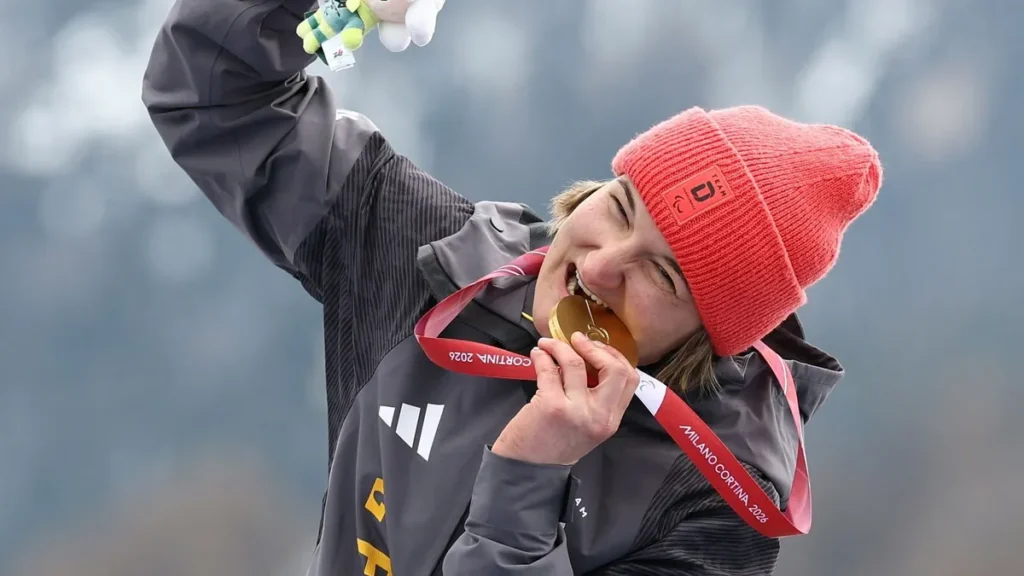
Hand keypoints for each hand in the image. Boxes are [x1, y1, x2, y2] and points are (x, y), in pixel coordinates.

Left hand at [491, 332, 639, 465]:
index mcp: (611, 420)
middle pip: (614, 369)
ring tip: (547, 344)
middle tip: (576, 339)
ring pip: (575, 363)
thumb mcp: (586, 427)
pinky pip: (548, 369)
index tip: (597, 347)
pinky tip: (537, 355)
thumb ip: (595, 399)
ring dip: (558, 346)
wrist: (527, 471)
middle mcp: (599, 416)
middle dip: (595, 347)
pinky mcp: (550, 405)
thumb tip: (586, 359)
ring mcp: (575, 410)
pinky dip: (541, 356)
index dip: (615, 356)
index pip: (630, 380)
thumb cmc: (554, 446)